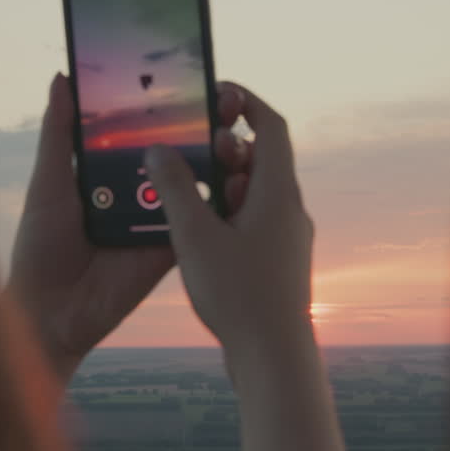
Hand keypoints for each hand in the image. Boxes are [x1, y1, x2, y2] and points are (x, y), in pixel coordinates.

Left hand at [7, 73, 250, 383]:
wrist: (50, 312)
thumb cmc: (40, 245)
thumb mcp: (48, 181)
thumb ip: (59, 132)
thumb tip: (63, 77)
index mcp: (108, 170)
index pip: (140, 131)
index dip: (161, 106)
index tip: (186, 75)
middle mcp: (136, 190)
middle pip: (174, 152)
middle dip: (198, 127)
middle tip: (220, 99)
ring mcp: (157, 218)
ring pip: (194, 182)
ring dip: (214, 159)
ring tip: (229, 135)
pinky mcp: (171, 246)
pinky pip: (198, 221)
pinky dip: (215, 203)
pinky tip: (232, 180)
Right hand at [143, 83, 314, 354]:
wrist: (273, 357)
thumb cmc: (238, 295)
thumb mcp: (194, 235)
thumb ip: (175, 187)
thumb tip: (160, 149)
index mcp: (277, 192)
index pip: (271, 126)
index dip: (246, 102)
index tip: (217, 93)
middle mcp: (290, 209)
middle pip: (263, 157)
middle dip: (226, 146)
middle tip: (192, 148)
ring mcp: (287, 237)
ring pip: (257, 191)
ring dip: (225, 181)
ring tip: (189, 191)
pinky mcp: (279, 262)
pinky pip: (255, 219)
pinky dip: (228, 210)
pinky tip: (199, 231)